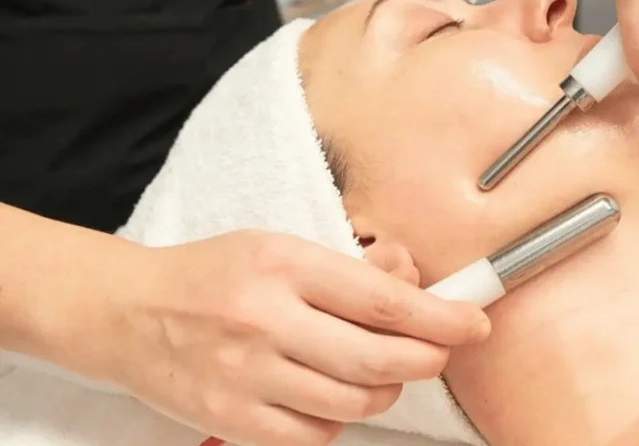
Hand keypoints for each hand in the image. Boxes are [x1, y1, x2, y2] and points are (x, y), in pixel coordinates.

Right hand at [101, 232, 489, 445]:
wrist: (130, 314)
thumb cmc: (217, 275)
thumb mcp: (283, 247)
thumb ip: (353, 267)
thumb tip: (416, 280)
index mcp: (284, 265)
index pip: (383, 300)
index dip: (441, 318)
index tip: (473, 324)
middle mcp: (264, 321)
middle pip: (377, 361)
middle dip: (427, 361)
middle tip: (439, 353)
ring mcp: (245, 377)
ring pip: (354, 403)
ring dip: (384, 390)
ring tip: (376, 370)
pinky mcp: (232, 419)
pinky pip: (316, 434)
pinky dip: (339, 417)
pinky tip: (327, 394)